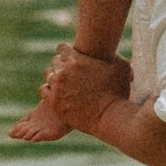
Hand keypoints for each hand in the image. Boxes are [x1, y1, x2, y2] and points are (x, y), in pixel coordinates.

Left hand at [8, 46, 128, 144]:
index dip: (67, 52)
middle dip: (63, 65)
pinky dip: (50, 90)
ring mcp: (57, 88)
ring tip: (65, 83)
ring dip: (56, 77)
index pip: (62, 48)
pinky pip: (44, 89)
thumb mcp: (121, 67)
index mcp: (76, 60)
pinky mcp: (53, 102)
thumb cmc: (117, 92)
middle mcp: (63, 72)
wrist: (109, 117)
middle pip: (55, 61)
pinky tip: (58, 92)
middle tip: (71, 71)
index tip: (72, 57)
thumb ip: (113, 55)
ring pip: (49, 75)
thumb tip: (111, 52)